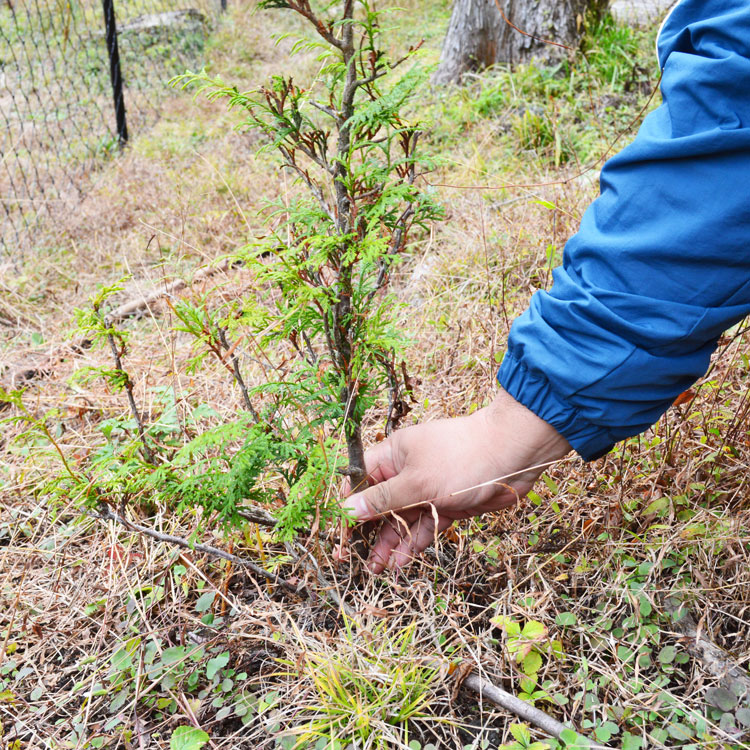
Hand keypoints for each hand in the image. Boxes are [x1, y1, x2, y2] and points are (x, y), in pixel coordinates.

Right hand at [339, 390, 570, 572]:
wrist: (514, 457)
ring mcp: (426, 490)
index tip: (338, 533)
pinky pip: (423, 527)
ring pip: (400, 520)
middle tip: (353, 559)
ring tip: (376, 568)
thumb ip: (381, 500)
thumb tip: (346, 510)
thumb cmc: (462, 458)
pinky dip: (412, 544)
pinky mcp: (446, 506)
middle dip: (366, 531)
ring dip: (388, 543)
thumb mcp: (416, 482)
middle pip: (378, 504)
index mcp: (392, 455)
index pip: (358, 481)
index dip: (347, 506)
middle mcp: (406, 472)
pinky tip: (401, 562)